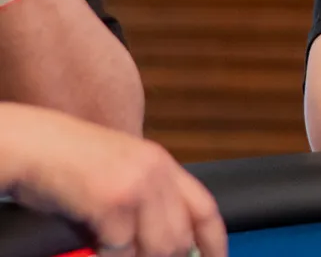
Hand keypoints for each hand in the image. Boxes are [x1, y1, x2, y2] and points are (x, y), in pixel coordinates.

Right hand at [4, 104, 226, 256]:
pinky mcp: (115, 203)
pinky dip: (108, 256)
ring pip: (157, 249)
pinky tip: (93, 244)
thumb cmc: (67, 166)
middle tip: (133, 254)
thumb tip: (162, 251)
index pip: (205, 209)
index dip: (215, 241)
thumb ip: (146, 209)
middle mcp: (158, 173)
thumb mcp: (119, 179)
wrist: (33, 147)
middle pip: (180, 237)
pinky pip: (122, 251)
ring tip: (110, 246)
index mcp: (163, 165)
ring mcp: (138, 186)